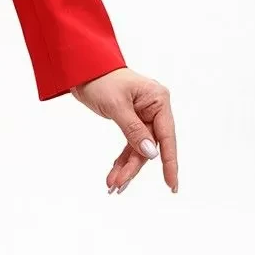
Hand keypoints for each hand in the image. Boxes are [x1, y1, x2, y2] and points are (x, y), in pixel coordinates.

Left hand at [70, 68, 177, 195]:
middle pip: (150, 146)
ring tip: (113, 184)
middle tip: (119, 184)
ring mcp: (144, 115)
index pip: (166, 136)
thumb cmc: (100, 79)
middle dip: (134, 167)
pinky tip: (114, 173)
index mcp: (158, 100)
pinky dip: (122, 159)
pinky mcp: (132, 121)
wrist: (82, 69)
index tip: (171, 184)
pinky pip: (130, 145)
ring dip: (127, 167)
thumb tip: (150, 153)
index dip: (169, 162)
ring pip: (139, 149)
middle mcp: (155, 108)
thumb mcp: (116, 105)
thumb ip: (133, 130)